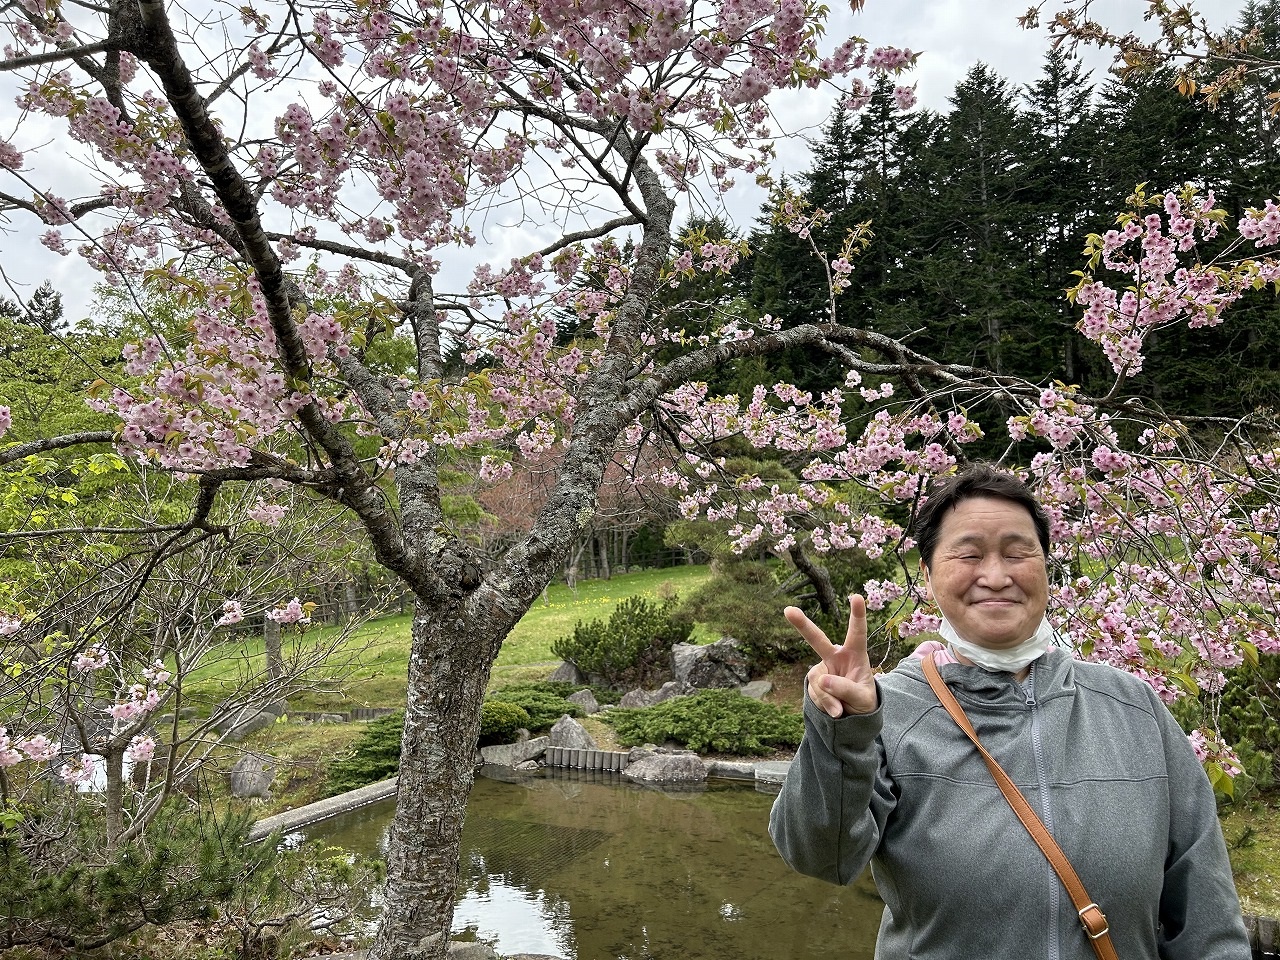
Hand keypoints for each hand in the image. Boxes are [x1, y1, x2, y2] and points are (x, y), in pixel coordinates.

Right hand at [785, 594, 877, 717]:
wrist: (852, 718)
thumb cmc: (864, 702)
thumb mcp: (863, 699)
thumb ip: (847, 689)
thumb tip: (824, 680)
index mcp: (855, 655)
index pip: (857, 634)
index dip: (857, 616)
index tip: (857, 596)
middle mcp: (836, 657)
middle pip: (817, 640)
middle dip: (802, 625)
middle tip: (788, 610)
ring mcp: (823, 669)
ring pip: (818, 680)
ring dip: (828, 698)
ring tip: (841, 710)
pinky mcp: (814, 681)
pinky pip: (814, 692)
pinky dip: (824, 704)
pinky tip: (834, 710)